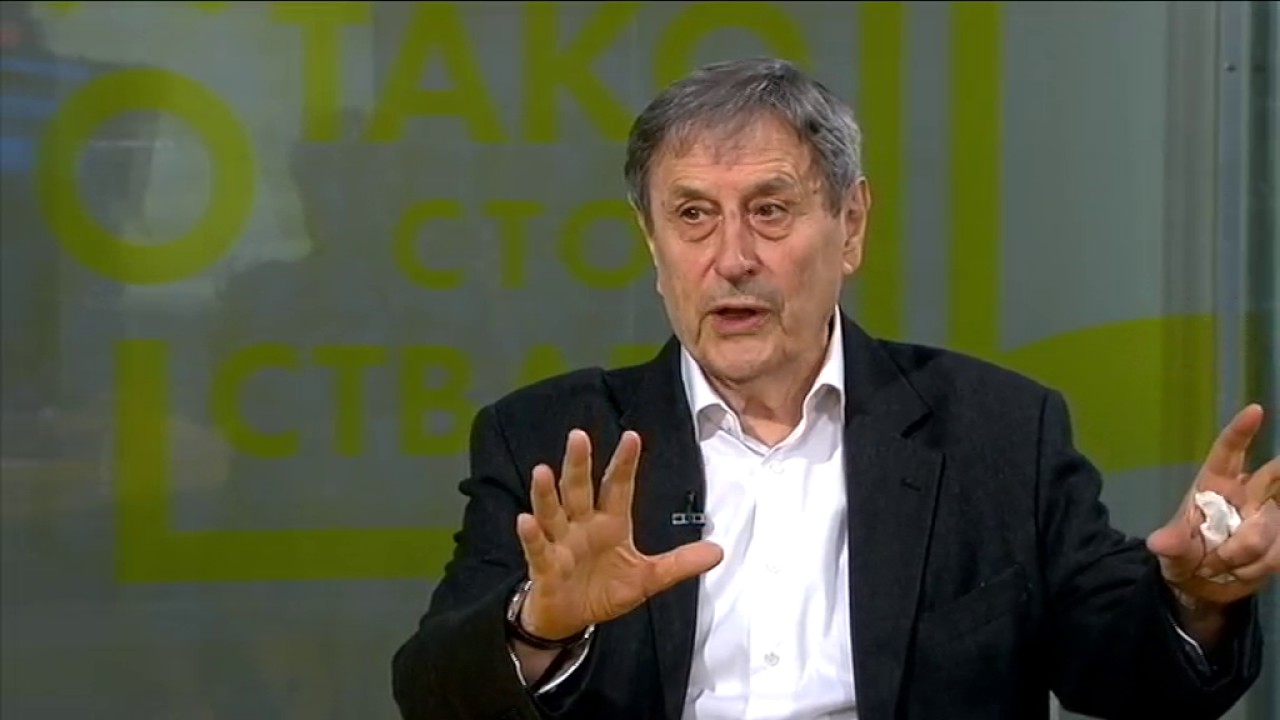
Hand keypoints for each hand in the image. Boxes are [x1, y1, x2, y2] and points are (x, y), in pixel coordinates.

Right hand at [514, 429, 722, 640]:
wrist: (572, 620)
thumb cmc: (605, 590)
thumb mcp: (648, 578)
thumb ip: (680, 563)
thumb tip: (719, 551)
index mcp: (609, 523)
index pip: (617, 487)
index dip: (624, 463)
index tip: (632, 437)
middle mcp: (582, 526)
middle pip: (579, 489)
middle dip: (579, 464)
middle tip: (579, 436)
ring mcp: (561, 543)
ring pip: (552, 512)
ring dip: (547, 493)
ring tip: (542, 470)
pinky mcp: (545, 566)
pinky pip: (537, 548)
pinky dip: (530, 535)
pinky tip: (525, 519)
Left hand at [1147, 404, 1279, 606]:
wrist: (1202, 586)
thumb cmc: (1184, 554)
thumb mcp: (1171, 550)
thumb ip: (1171, 545)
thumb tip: (1159, 544)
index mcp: (1216, 485)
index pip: (1229, 452)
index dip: (1241, 431)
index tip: (1256, 410)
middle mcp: (1248, 495)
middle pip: (1274, 475)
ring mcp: (1268, 518)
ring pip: (1270, 526)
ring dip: (1244, 553)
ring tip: (1220, 563)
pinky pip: (1278, 551)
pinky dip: (1258, 567)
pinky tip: (1241, 571)